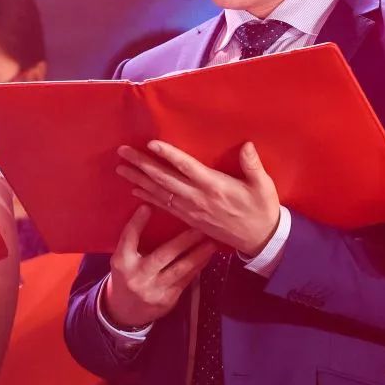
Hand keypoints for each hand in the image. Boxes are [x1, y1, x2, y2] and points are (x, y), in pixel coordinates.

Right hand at [103, 205, 215, 328]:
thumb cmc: (128, 275)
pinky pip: (186, 281)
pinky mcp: (167, 300)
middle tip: (200, 227)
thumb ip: (136, 241)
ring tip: (212, 242)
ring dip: (198, 255)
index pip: (128, 239)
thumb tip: (156, 210)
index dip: (136, 223)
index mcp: (122, 263)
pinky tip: (207, 257)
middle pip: (162, 255)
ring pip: (179, 270)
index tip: (148, 207)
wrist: (124, 312)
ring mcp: (153, 290)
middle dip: (184, 241)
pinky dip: (197, 267)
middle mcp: (137, 276)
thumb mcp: (125, 259)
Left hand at [115, 140, 280, 257]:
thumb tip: (247, 144)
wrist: (259, 240)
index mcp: (215, 186)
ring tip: (121, 169)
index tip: (150, 144)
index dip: (169, 156)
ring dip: (138, 180)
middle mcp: (198, 198)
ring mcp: (191, 210)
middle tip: (123, 152)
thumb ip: (253, 165)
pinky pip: (164, 207)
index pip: (187, 168)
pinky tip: (135, 191)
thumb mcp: (264, 186)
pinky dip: (148, 198)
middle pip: (165, 179)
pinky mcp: (190, 219)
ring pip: (160, 193)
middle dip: (142, 165)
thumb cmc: (262, 209)